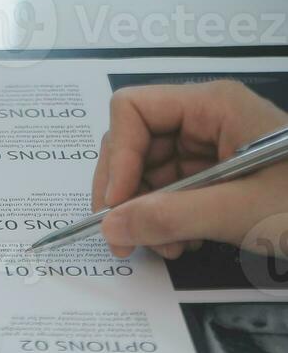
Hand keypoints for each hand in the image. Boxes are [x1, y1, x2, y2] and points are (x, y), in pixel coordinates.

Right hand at [93, 80, 287, 258]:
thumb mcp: (241, 211)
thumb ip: (171, 218)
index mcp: (214, 106)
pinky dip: (165, 220)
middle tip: (126, 239)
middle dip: (126, 193)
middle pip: (133, 143)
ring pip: (147, 172)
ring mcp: (210, 146)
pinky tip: (184, 242)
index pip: (133, 110)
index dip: (118, 157)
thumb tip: (110, 227)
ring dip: (145, 214)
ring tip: (167, 246)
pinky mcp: (216, 174)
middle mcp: (207, 118)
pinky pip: (168, 191)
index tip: (117, 206)